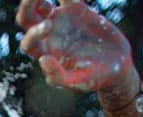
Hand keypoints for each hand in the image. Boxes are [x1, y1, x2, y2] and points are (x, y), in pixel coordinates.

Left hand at [17, 0, 131, 91]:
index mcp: (45, 52)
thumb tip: (42, 60)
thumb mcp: (78, 82)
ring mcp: (61, 20)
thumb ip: (59, 76)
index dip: (33, 34)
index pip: (29, 43)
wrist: (116, 65)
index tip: (48, 26)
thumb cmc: (94, 78)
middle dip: (27, 6)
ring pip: (42, 4)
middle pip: (27, 18)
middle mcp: (48, 35)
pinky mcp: (76, 9)